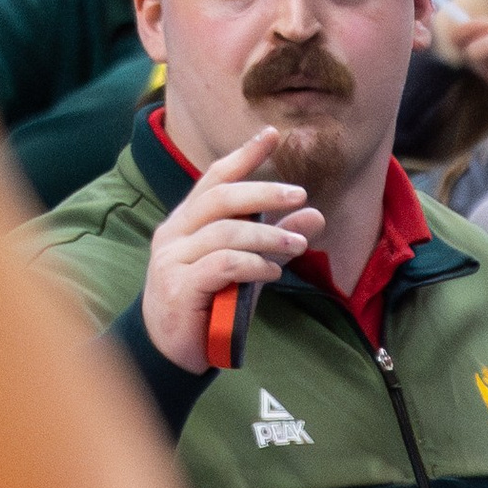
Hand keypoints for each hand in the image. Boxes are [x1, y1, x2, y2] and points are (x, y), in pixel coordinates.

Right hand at [139, 124, 324, 369]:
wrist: (172, 353)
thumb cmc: (210, 305)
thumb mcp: (249, 268)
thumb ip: (275, 240)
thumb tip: (314, 213)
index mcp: (186, 222)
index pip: (214, 178)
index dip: (243, 155)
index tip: (272, 134)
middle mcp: (174, 234)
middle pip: (220, 197)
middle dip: (263, 191)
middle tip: (299, 193)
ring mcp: (172, 260)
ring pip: (225, 232)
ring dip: (268, 235)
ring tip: (297, 243)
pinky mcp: (179, 287)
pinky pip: (223, 265)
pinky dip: (254, 265)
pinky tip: (273, 272)